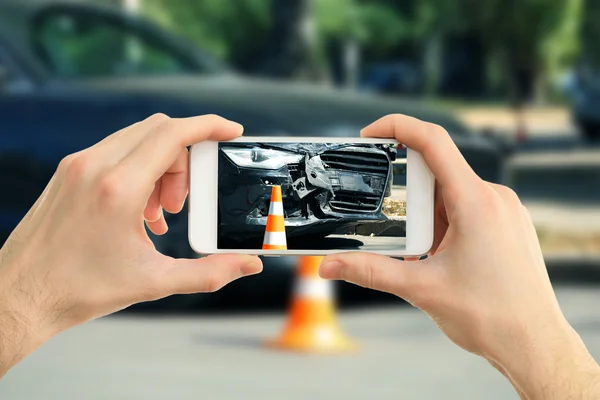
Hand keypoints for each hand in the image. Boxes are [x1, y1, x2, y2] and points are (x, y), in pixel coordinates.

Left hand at [0, 114, 261, 375]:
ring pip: (137, 140)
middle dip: (185, 158)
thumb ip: (208, 273)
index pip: (173, 134)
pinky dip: (139, 171)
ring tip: (161, 212)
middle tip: (184, 201)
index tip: (230, 131)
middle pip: (159, 132)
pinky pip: (116, 153)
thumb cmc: (78, 289)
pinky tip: (139, 212)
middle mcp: (94, 166)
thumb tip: (247, 267)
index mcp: (118, 188)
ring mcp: (77, 165)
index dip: (209, 126)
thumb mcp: (153, 282)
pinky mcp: (68, 172)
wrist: (19, 295)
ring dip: (161, 166)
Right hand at [319, 114, 599, 398]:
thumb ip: (369, 271)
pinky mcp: (509, 224)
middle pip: (437, 175)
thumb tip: (328, 265)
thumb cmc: (491, 316)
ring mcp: (505, 210)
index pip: (433, 142)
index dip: (397, 127)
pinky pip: (469, 207)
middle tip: (402, 237)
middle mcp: (495, 197)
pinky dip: (446, 224)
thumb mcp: (420, 289)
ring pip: (452, 194)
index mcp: (476, 202)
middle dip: (409, 201)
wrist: (534, 343)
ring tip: (427, 258)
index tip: (370, 134)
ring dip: (428, 218)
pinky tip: (443, 258)